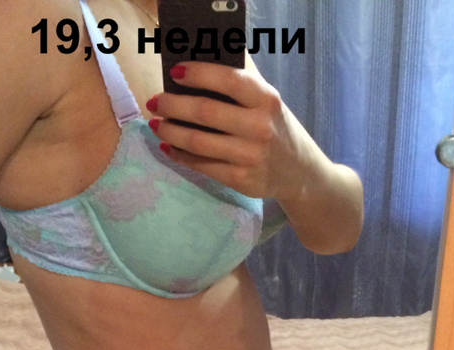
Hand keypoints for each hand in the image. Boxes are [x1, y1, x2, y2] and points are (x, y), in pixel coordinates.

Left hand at [146, 60, 312, 200]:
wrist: (299, 171)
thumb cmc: (275, 128)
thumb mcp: (267, 102)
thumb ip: (240, 85)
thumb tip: (198, 65)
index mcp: (266, 99)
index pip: (228, 80)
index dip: (197, 74)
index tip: (174, 72)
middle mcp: (259, 127)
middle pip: (205, 112)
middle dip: (173, 105)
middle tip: (154, 102)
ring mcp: (249, 156)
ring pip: (198, 142)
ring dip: (170, 132)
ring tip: (156, 124)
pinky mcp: (240, 179)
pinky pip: (201, 165)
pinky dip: (179, 155)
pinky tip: (168, 145)